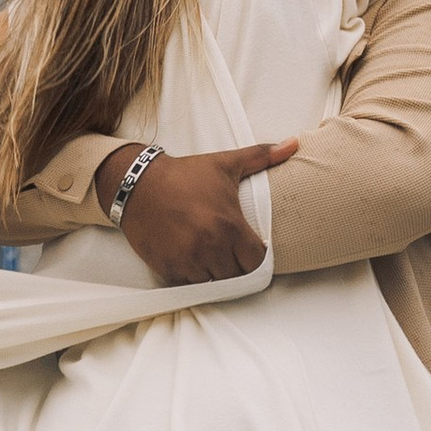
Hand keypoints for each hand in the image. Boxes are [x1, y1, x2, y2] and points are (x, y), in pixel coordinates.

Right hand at [92, 140, 299, 280]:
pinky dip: (192, 277)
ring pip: (213, 283)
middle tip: (231, 253)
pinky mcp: (167, 268)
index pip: (256, 262)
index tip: (250, 250)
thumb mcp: (225, 163)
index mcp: (228, 226)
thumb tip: (293, 144)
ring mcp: (187, 260)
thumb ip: (262, 157)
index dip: (255, 258)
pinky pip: (188, 285)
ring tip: (211, 255)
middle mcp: (209, 247)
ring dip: (214, 274)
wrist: (137, 182)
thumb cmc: (184, 175)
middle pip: (236, 276)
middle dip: (236, 267)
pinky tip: (191, 259)